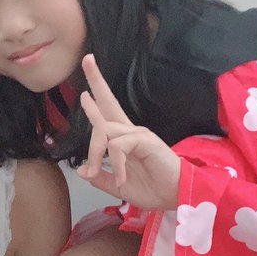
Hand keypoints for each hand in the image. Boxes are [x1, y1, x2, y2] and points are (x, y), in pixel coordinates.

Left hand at [77, 54, 180, 210]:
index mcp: (123, 139)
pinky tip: (122, 178)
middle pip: (109, 102)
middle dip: (97, 80)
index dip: (96, 94)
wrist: (175, 197)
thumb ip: (100, 177)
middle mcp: (130, 131)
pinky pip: (118, 146)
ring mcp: (138, 133)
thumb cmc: (151, 189)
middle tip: (87, 59)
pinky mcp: (145, 139)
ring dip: (95, 153)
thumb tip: (81, 170)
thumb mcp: (117, 186)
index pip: (107, 112)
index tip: (86, 77)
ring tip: (96, 172)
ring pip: (104, 131)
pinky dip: (116, 164)